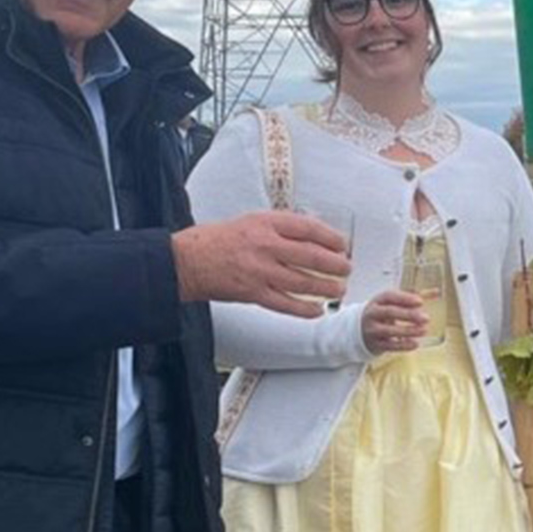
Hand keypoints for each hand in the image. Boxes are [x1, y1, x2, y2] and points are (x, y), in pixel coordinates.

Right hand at [172, 212, 350, 317]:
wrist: (187, 260)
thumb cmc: (217, 240)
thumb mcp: (251, 221)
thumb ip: (279, 228)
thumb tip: (312, 237)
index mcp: (265, 224)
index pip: (308, 228)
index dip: (331, 238)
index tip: (341, 244)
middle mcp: (265, 246)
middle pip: (312, 256)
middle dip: (335, 264)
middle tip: (346, 268)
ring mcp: (260, 271)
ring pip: (303, 282)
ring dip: (326, 288)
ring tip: (338, 289)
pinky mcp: (253, 293)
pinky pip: (286, 303)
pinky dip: (305, 309)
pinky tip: (317, 310)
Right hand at [361, 287, 430, 353]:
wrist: (361, 329)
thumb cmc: (383, 313)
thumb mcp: (394, 302)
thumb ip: (414, 296)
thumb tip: (436, 291)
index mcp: (378, 301)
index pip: (390, 296)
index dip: (405, 298)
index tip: (420, 301)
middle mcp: (373, 314)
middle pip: (390, 312)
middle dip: (408, 315)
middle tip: (426, 318)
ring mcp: (373, 329)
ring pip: (389, 330)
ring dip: (408, 331)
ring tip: (424, 330)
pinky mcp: (376, 344)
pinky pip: (390, 346)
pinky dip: (403, 345)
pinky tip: (415, 344)